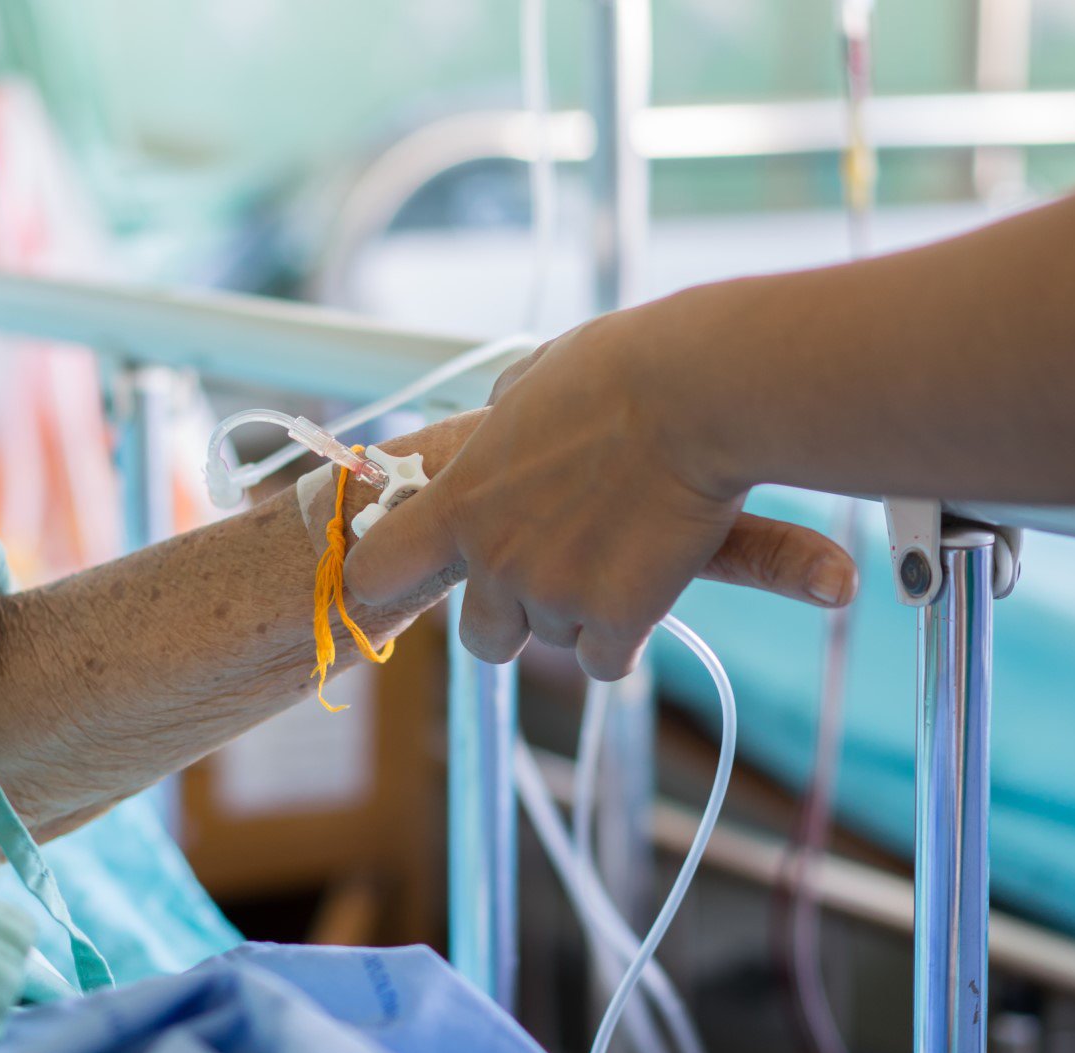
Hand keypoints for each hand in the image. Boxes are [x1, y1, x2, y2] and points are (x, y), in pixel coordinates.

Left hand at [343, 314, 853, 679]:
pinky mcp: (619, 619)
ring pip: (557, 640)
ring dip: (584, 612)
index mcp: (459, 501)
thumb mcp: (530, 380)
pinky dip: (626, 637)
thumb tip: (497, 424)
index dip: (393, 578)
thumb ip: (499, 425)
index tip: (414, 572)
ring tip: (626, 547)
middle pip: (483, 639)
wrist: (698, 393)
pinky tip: (649, 588)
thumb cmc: (621, 369)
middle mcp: (496, 559)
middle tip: (559, 573)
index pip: (376, 571)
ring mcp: (556, 595)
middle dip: (515, 616)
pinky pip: (607, 662)